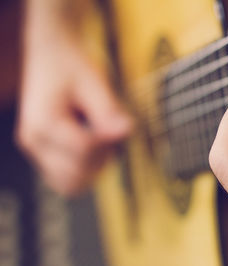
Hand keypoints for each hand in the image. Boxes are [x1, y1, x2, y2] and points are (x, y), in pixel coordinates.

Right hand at [16, 36, 131, 195]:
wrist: (51, 54)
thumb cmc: (71, 64)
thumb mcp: (93, 82)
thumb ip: (108, 111)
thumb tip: (126, 131)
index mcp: (43, 123)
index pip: (84, 150)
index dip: (110, 141)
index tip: (123, 124)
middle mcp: (34, 142)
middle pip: (77, 173)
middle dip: (103, 157)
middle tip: (112, 131)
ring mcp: (36, 151)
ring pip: (71, 183)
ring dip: (95, 168)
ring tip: (102, 139)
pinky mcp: (44, 153)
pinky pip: (66, 178)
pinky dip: (85, 169)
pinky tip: (95, 147)